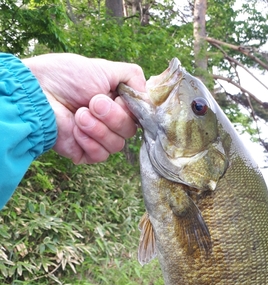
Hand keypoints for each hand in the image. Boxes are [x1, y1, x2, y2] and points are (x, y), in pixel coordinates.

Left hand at [22, 53, 145, 163]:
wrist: (39, 93)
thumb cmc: (67, 76)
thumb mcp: (105, 68)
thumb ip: (133, 78)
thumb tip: (149, 97)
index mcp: (118, 104)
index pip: (141, 117)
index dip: (135, 112)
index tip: (121, 99)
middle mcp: (111, 123)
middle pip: (130, 131)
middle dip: (112, 117)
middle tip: (92, 102)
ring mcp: (98, 139)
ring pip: (117, 145)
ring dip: (98, 128)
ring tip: (79, 114)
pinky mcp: (85, 153)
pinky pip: (100, 155)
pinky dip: (89, 141)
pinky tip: (75, 129)